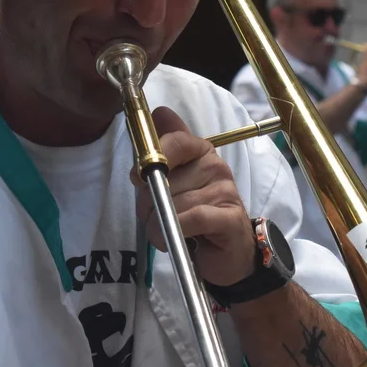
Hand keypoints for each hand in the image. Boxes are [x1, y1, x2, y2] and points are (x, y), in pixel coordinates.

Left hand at [132, 107, 255, 286]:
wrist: (228, 254)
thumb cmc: (194, 216)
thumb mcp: (173, 183)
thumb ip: (163, 152)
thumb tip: (158, 113)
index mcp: (202, 152)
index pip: (175, 141)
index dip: (150, 159)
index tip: (137, 178)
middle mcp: (216, 166)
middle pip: (166, 177)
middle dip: (149, 203)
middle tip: (155, 217)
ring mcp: (226, 191)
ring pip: (174, 202)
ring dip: (159, 224)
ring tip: (166, 232)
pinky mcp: (230, 217)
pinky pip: (191, 218)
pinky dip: (175, 231)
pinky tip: (175, 240)